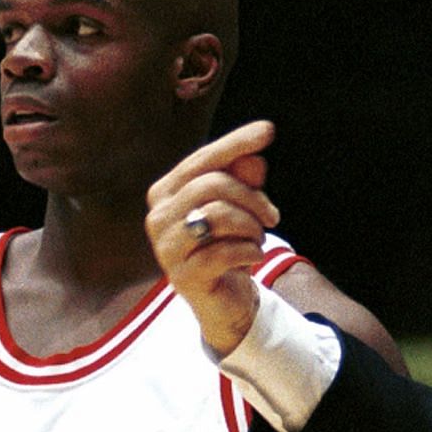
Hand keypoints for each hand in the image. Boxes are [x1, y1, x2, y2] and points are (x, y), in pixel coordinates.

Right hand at [146, 120, 280, 354]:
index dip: (235, 144)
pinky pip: (225, 251)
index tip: (268, 130)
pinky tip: (254, 258)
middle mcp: (158, 216)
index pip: (202, 160)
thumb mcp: (240, 209)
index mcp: (166, 192)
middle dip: (252, 198)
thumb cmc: (228, 246)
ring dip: (251, 227)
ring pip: (218, 215)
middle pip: (212, 185)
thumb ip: (244, 180)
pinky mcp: (182, 276)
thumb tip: (255, 157)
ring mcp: (166, 247)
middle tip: (273, 217)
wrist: (224, 301)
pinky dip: (250, 251)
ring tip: (258, 240)